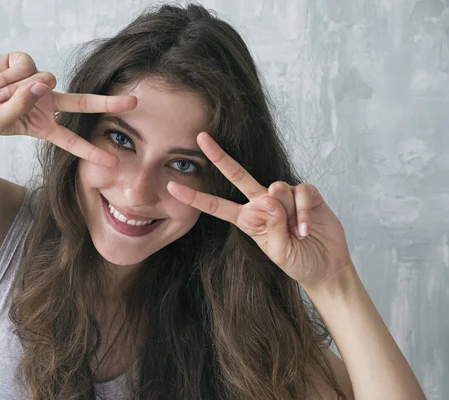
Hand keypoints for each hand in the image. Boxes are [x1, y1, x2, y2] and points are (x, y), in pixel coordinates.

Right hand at [0, 52, 136, 165]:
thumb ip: (21, 106)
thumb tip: (43, 83)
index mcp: (41, 125)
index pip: (71, 140)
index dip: (91, 151)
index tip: (112, 162)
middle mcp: (44, 103)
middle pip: (82, 103)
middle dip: (107, 103)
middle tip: (134, 103)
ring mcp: (35, 82)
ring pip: (45, 80)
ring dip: (15, 91)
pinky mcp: (23, 62)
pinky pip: (26, 66)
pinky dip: (6, 77)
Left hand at [167, 132, 352, 289]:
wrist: (324, 266)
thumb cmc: (297, 261)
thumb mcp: (279, 251)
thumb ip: (272, 225)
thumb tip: (270, 196)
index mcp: (247, 219)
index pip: (217, 206)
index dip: (195, 197)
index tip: (172, 187)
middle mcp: (262, 203)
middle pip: (237, 175)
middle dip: (219, 156)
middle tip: (200, 138)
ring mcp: (284, 196)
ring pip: (276, 188)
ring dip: (288, 214)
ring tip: (298, 234)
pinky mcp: (306, 193)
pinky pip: (300, 192)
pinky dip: (303, 212)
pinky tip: (307, 229)